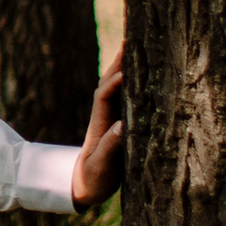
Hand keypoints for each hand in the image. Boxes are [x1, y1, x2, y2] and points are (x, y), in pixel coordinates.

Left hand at [71, 42, 126, 210]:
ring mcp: (110, 117)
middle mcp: (104, 115)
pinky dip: (131, 80)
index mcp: (99, 124)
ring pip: (116, 86)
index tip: (125, 73)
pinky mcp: (117, 121)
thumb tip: (121, 126)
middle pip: (109, 82)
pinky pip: (124, 96)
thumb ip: (109, 148)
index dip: (114, 83)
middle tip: (130, 39)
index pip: (104, 96)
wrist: (84, 186)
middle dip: (119, 62)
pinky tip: (141, 71)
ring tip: (136, 44)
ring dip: (124, 66)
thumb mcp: (100, 167)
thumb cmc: (93, 179)